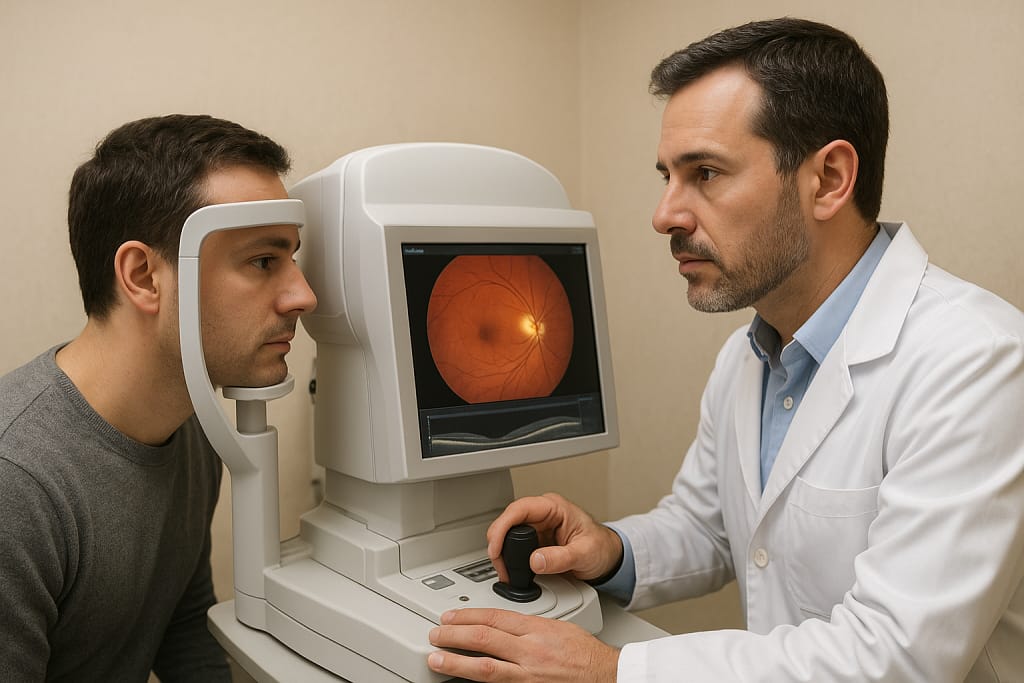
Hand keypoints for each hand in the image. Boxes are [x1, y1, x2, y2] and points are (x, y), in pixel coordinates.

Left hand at [427, 608, 618, 681]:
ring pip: (485, 668)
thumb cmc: (586, 654)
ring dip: (456, 662)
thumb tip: (502, 625)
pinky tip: (464, 682)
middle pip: (484, 639)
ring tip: (436, 659)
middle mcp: (530, 652)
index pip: (494, 617)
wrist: (607, 676)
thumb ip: (528, 625)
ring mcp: (529, 676)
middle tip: (434, 634)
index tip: (449, 617)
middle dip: (454, 635)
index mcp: (537, 630)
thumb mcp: (557, 626)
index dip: (467, 616)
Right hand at [487, 493, 622, 583]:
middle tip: (501, 567)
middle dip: (498, 544)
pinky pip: (513, 547)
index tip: (496, 548)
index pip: (519, 509)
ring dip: (502, 553)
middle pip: (507, 522)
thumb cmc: (601, 548)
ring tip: (507, 572)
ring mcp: (536, 527)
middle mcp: (541, 514)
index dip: (502, 527)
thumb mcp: (585, 554)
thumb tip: (536, 561)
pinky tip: (512, 571)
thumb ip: (561, 558)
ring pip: (507, 535)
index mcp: (553, 507)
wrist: (608, 557)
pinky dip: (509, 559)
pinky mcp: (533, 541)